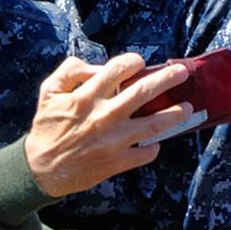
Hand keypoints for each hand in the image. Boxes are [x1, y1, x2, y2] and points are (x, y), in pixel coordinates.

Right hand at [25, 53, 191, 196]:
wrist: (42, 168)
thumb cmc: (47, 127)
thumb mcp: (48, 92)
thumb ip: (69, 72)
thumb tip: (96, 67)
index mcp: (85, 97)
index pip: (116, 70)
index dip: (132, 61)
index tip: (140, 62)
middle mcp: (103, 117)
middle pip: (143, 92)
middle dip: (166, 79)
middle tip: (181, 72)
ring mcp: (113, 141)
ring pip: (153, 124)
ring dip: (174, 114)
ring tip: (188, 107)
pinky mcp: (117, 162)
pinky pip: (145, 153)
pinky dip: (153, 146)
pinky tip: (156, 141)